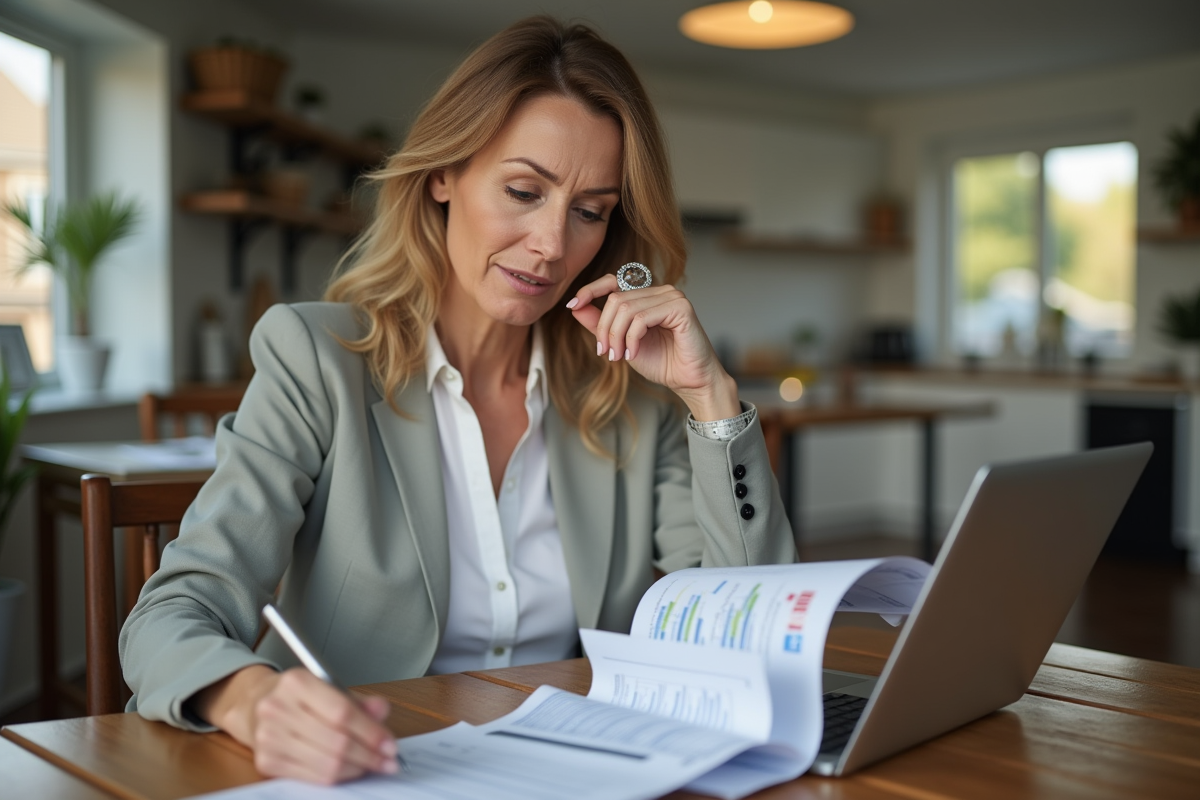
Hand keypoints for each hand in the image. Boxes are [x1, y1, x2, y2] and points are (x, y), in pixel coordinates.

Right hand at [194, 665, 398, 783]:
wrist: (255, 706)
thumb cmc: (299, 697)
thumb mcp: (329, 687)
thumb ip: (358, 701)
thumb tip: (381, 712)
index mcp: (297, 682)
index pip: (341, 712)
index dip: (371, 732)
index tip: (391, 745)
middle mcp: (277, 708)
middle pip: (336, 741)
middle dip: (369, 755)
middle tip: (388, 761)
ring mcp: (268, 737)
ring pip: (326, 763)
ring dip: (357, 768)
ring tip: (372, 765)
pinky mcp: (265, 761)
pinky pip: (312, 777)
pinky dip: (338, 776)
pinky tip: (350, 770)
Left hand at [566, 274, 738, 420]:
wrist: (689, 382)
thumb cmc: (662, 363)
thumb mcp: (622, 343)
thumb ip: (601, 324)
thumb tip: (575, 306)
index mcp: (645, 297)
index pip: (612, 281)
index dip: (590, 290)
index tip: (572, 305)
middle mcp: (659, 291)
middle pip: (615, 299)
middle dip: (604, 329)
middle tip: (605, 353)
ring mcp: (671, 296)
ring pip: (626, 309)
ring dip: (616, 337)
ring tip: (618, 357)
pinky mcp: (680, 307)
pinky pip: (641, 319)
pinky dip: (632, 339)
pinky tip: (633, 355)